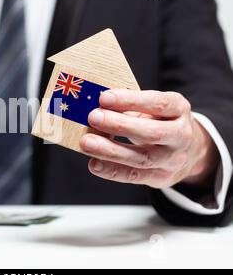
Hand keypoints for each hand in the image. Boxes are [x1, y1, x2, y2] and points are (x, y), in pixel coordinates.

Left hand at [80, 90, 218, 188]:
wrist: (187, 150)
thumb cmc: (160, 121)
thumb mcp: (152, 107)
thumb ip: (129, 105)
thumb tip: (97, 105)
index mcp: (179, 109)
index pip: (158, 103)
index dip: (130, 100)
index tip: (104, 97)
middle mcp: (180, 135)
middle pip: (152, 133)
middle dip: (119, 125)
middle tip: (93, 117)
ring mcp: (172, 159)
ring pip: (142, 158)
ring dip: (111, 151)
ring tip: (87, 143)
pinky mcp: (160, 177)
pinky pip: (134, 175)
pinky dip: (112, 170)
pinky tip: (94, 164)